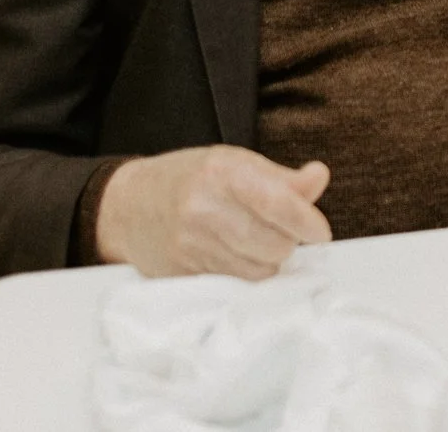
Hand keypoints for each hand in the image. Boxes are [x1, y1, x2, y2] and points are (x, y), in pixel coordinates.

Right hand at [96, 145, 331, 278]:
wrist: (127, 207)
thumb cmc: (189, 179)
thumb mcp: (234, 163)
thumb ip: (281, 177)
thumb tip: (319, 177)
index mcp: (222, 171)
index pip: (277, 202)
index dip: (307, 221)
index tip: (320, 233)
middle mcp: (205, 208)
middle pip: (274, 244)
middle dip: (288, 242)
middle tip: (282, 232)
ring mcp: (192, 244)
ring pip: (259, 270)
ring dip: (269, 261)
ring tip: (257, 242)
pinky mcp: (184, 273)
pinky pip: (236, 284)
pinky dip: (248, 274)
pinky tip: (239, 257)